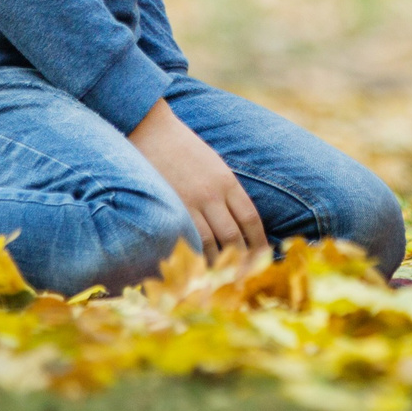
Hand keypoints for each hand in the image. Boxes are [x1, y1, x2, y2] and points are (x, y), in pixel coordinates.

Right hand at [128, 100, 267, 263]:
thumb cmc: (181, 147)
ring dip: (216, 265)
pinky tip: (195, 270)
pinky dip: (193, 258)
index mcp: (227, 181)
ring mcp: (189, 202)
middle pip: (234, 237)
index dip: (258, 244)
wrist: (150, 128)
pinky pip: (185, 240)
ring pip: (210, 244)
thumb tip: (237, 222)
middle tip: (242, 279)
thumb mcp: (213, 165)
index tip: (261, 258)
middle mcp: (212, 194)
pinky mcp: (168, 208)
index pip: (251, 220)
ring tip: (220, 281)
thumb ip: (225, 192)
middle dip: (240, 261)